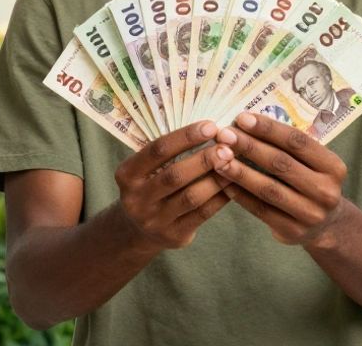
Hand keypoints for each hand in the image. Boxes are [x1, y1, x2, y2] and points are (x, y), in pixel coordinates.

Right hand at [114, 120, 234, 250]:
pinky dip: (220, 197)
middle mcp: (136, 198)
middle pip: (175, 175)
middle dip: (204, 159)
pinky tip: (233, 184)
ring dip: (216, 179)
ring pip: (191, 197)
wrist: (137, 230)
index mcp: (127, 174)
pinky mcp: (173, 236)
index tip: (211, 126)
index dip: (186, 136)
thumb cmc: (150, 186)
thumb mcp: (145, 169)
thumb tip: (210, 128)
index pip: (158, 150)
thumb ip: (168, 152)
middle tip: (228, 147)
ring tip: (234, 164)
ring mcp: (154, 220)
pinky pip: (202, 214)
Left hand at [214, 112, 349, 246]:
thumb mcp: (314, 164)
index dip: (268, 129)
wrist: (326, 225)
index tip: (242, 118)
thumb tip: (248, 123)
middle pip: (281, 164)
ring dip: (240, 171)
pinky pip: (260, 209)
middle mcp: (325, 191)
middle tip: (224, 135)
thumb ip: (290, 147)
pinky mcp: (292, 231)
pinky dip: (239, 194)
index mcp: (333, 167)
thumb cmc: (311, 182)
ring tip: (218, 158)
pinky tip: (223, 181)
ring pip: (268, 188)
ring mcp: (310, 214)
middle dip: (249, 146)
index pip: (298, 142)